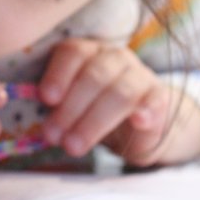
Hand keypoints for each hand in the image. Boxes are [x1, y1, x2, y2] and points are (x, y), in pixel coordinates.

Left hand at [39, 38, 174, 165]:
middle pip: (94, 76)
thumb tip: (40, 125)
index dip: (58, 75)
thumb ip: (55, 107)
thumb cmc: (93, 110)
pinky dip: (146, 110)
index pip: (73, 53)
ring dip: (94, 122)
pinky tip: (138, 121)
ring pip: (119, 92)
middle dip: (70, 108)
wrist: (137, 124)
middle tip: (53, 136)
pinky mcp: (159, 98)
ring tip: (74, 146)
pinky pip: (154, 101)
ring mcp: (140, 75)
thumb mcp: (70, 106)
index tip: (46, 99)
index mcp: (88, 52)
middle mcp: (114, 58)